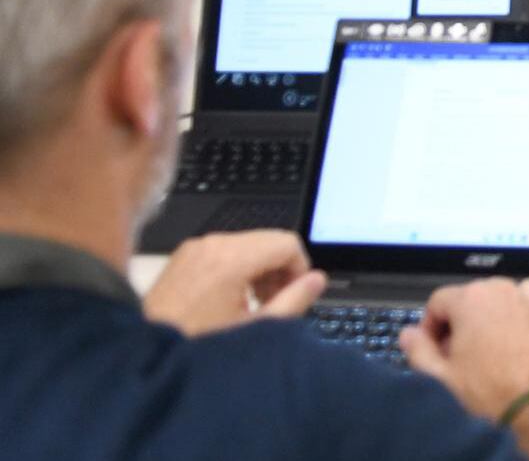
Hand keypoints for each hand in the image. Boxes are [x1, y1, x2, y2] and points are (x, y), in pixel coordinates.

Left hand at [143, 231, 325, 335]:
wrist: (141, 357)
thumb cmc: (193, 345)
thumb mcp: (254, 329)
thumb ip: (293, 301)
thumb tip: (315, 281)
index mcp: (230, 259)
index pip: (287, 243)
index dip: (300, 268)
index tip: (296, 292)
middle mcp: (211, 245)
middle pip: (267, 241)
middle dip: (279, 270)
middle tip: (274, 304)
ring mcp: (194, 249)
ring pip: (246, 246)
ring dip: (259, 271)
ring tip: (251, 307)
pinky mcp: (183, 257)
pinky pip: (223, 252)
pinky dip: (236, 270)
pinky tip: (230, 301)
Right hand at [401, 278, 528, 421]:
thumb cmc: (490, 390)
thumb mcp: (442, 376)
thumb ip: (419, 350)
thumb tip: (408, 334)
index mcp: (470, 299)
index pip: (438, 301)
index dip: (430, 327)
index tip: (433, 348)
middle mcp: (499, 289)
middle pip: (466, 299)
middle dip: (457, 324)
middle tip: (456, 357)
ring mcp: (525, 297)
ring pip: (494, 299)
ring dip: (484, 318)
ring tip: (484, 352)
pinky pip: (522, 300)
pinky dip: (514, 312)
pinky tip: (511, 337)